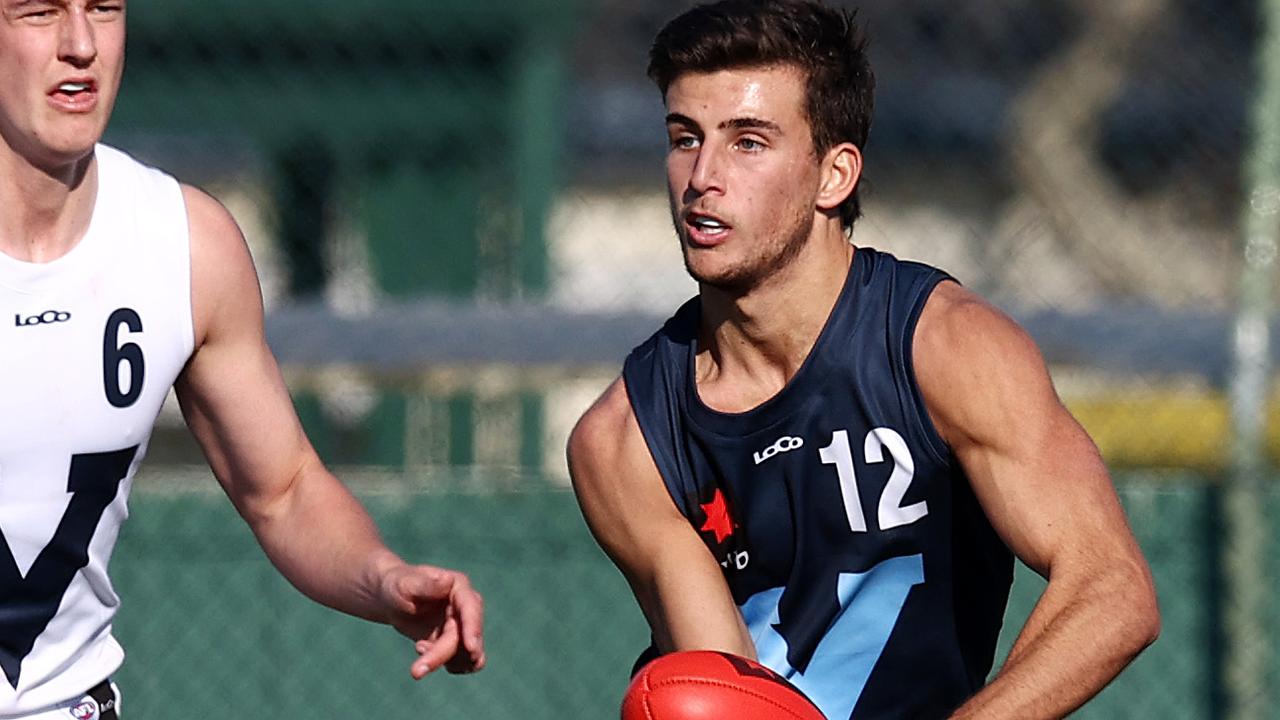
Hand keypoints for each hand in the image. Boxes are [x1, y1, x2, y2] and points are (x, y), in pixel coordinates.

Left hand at [379, 563, 485, 678]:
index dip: (473, 629)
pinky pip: (460, 662)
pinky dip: (444, 665)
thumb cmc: (397, 585)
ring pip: (466, 654)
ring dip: (444, 662)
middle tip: (416, 672)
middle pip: (464, 637)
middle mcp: (465, 608)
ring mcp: (461, 626)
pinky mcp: (452, 642)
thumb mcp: (406, 584)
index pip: (471, 609)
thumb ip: (425, 584)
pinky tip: (422, 662)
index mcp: (459, 588)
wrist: (390, 598)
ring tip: (417, 663)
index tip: (471, 649)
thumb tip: (447, 581)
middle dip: (442, 654)